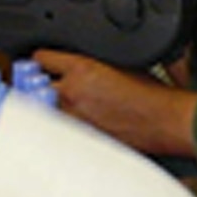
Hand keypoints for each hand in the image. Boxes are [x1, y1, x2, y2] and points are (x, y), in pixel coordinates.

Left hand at [34, 49, 196, 157]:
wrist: (163, 121)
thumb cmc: (149, 94)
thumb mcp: (116, 64)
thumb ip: (87, 66)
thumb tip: (70, 69)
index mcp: (80, 69)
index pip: (41, 59)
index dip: (40, 60)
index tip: (39, 64)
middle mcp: (71, 93)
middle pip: (33, 86)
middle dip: (37, 85)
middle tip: (42, 86)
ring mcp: (72, 118)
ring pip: (43, 110)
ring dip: (46, 107)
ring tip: (57, 107)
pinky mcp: (79, 138)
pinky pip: (59, 129)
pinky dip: (60, 126)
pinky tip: (73, 123)